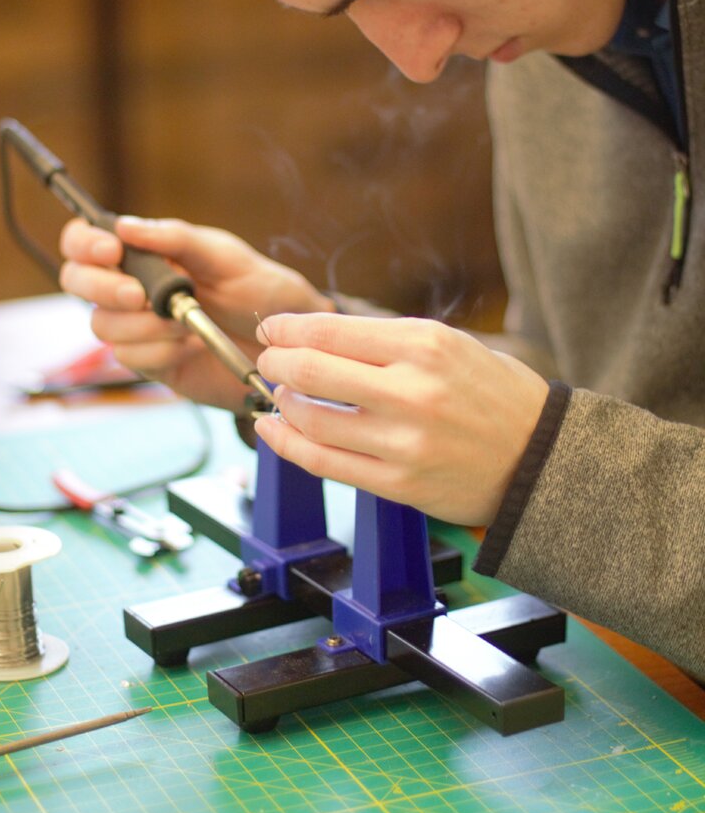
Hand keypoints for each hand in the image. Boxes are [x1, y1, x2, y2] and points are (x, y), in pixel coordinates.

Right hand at [59, 216, 333, 410]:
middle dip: (102, 287)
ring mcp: (139, 328)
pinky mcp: (152, 363)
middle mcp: (134, 289)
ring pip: (102, 325)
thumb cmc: (261, 291)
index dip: (84, 244)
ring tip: (186, 324)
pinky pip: (130, 358)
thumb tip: (125, 226)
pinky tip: (189, 346)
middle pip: (77, 282)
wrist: (288, 347)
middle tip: (139, 296)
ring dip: (142, 325)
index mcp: (148, 253)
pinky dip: (159, 351)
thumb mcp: (225, 257)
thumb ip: (176, 239)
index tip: (111, 251)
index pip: (87, 241)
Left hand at [254, 312, 548, 525]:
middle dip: (276, 362)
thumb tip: (319, 336)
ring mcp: (403, 441)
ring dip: (281, 403)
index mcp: (425, 345)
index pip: (329, 330)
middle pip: (310, 370)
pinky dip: (287, 444)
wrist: (542, 461)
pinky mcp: (398, 482)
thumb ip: (388, 341)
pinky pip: (324, 463)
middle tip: (270, 359)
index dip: (287, 329)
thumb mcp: (451, 346)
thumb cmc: (496, 397)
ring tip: (282, 395)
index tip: (273, 329)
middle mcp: (412, 391)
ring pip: (310, 418)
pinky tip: (274, 431)